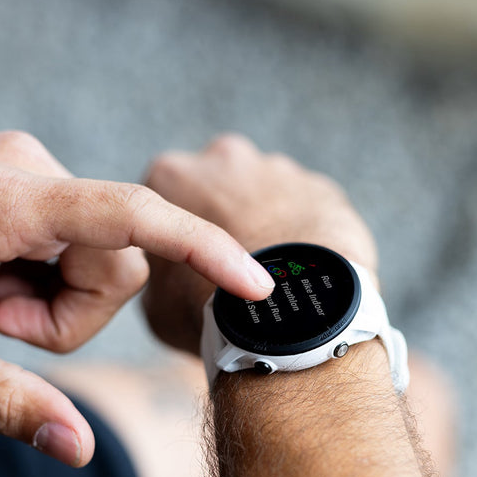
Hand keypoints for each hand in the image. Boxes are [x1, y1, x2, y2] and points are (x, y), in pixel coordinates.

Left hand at [0, 132, 273, 465]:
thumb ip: (4, 403)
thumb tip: (79, 451)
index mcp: (4, 204)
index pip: (133, 219)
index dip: (203, 249)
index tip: (255, 284)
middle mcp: (28, 168)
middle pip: (118, 260)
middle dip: (74, 312)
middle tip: (1, 322)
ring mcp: (28, 163)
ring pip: (99, 251)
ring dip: (57, 294)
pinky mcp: (26, 171)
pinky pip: (74, 232)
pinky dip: (46, 270)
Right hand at [142, 134, 377, 353]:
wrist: (284, 318)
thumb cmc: (212, 308)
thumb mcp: (157, 305)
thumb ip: (158, 273)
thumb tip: (171, 279)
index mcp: (170, 176)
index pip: (164, 200)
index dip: (172, 234)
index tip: (185, 263)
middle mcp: (222, 158)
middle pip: (217, 186)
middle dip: (220, 215)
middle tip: (227, 267)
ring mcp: (275, 167)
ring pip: (263, 194)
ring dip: (261, 220)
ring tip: (266, 270)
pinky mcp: (319, 187)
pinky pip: (302, 208)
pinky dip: (297, 231)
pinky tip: (296, 268)